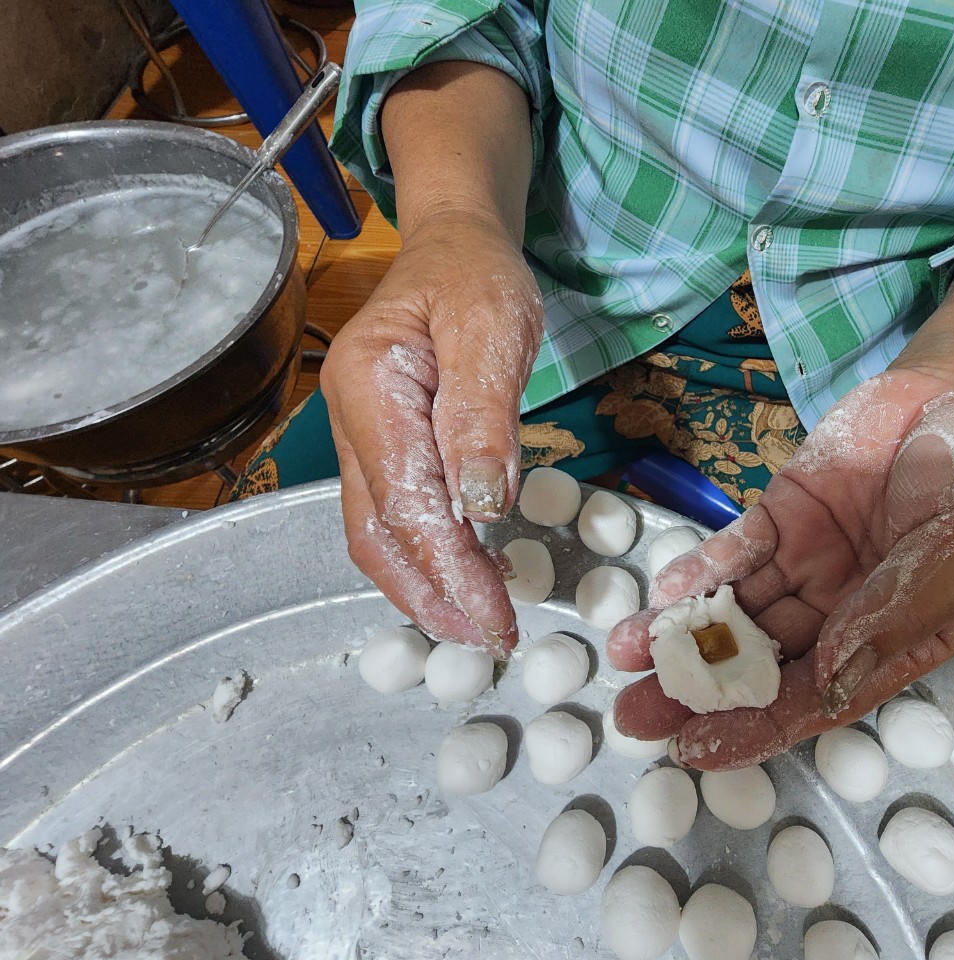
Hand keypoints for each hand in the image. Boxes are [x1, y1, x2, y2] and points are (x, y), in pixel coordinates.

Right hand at [320, 216, 542, 654]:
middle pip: (377, 531)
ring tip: (473, 625)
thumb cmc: (475, 276)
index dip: (451, 569)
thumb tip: (481, 507)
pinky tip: (456, 580)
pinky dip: (421, 556)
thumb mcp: (493, 327)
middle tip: (487, 639)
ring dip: (421, 587)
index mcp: (371, 387)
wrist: (453, 244)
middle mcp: (350, 421)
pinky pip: (390, 514)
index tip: (495, 617)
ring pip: (376, 531)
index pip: (407, 501)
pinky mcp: (381, 445)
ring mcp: (359, 436)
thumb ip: (483, 416)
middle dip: (430, 595)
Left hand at [607, 261, 953, 768]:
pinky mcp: (784, 514)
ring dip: (682, 633)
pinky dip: (699, 571)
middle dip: (698, 689)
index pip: (819, 699)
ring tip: (622, 653)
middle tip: (633, 712)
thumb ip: (897, 615)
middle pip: (764, 664)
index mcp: (894, 642)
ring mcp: (810, 563)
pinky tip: (660, 593)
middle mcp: (844, 614)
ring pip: (738, 610)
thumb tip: (830, 677)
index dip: (757, 727)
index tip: (695, 747)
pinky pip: (735, 551)